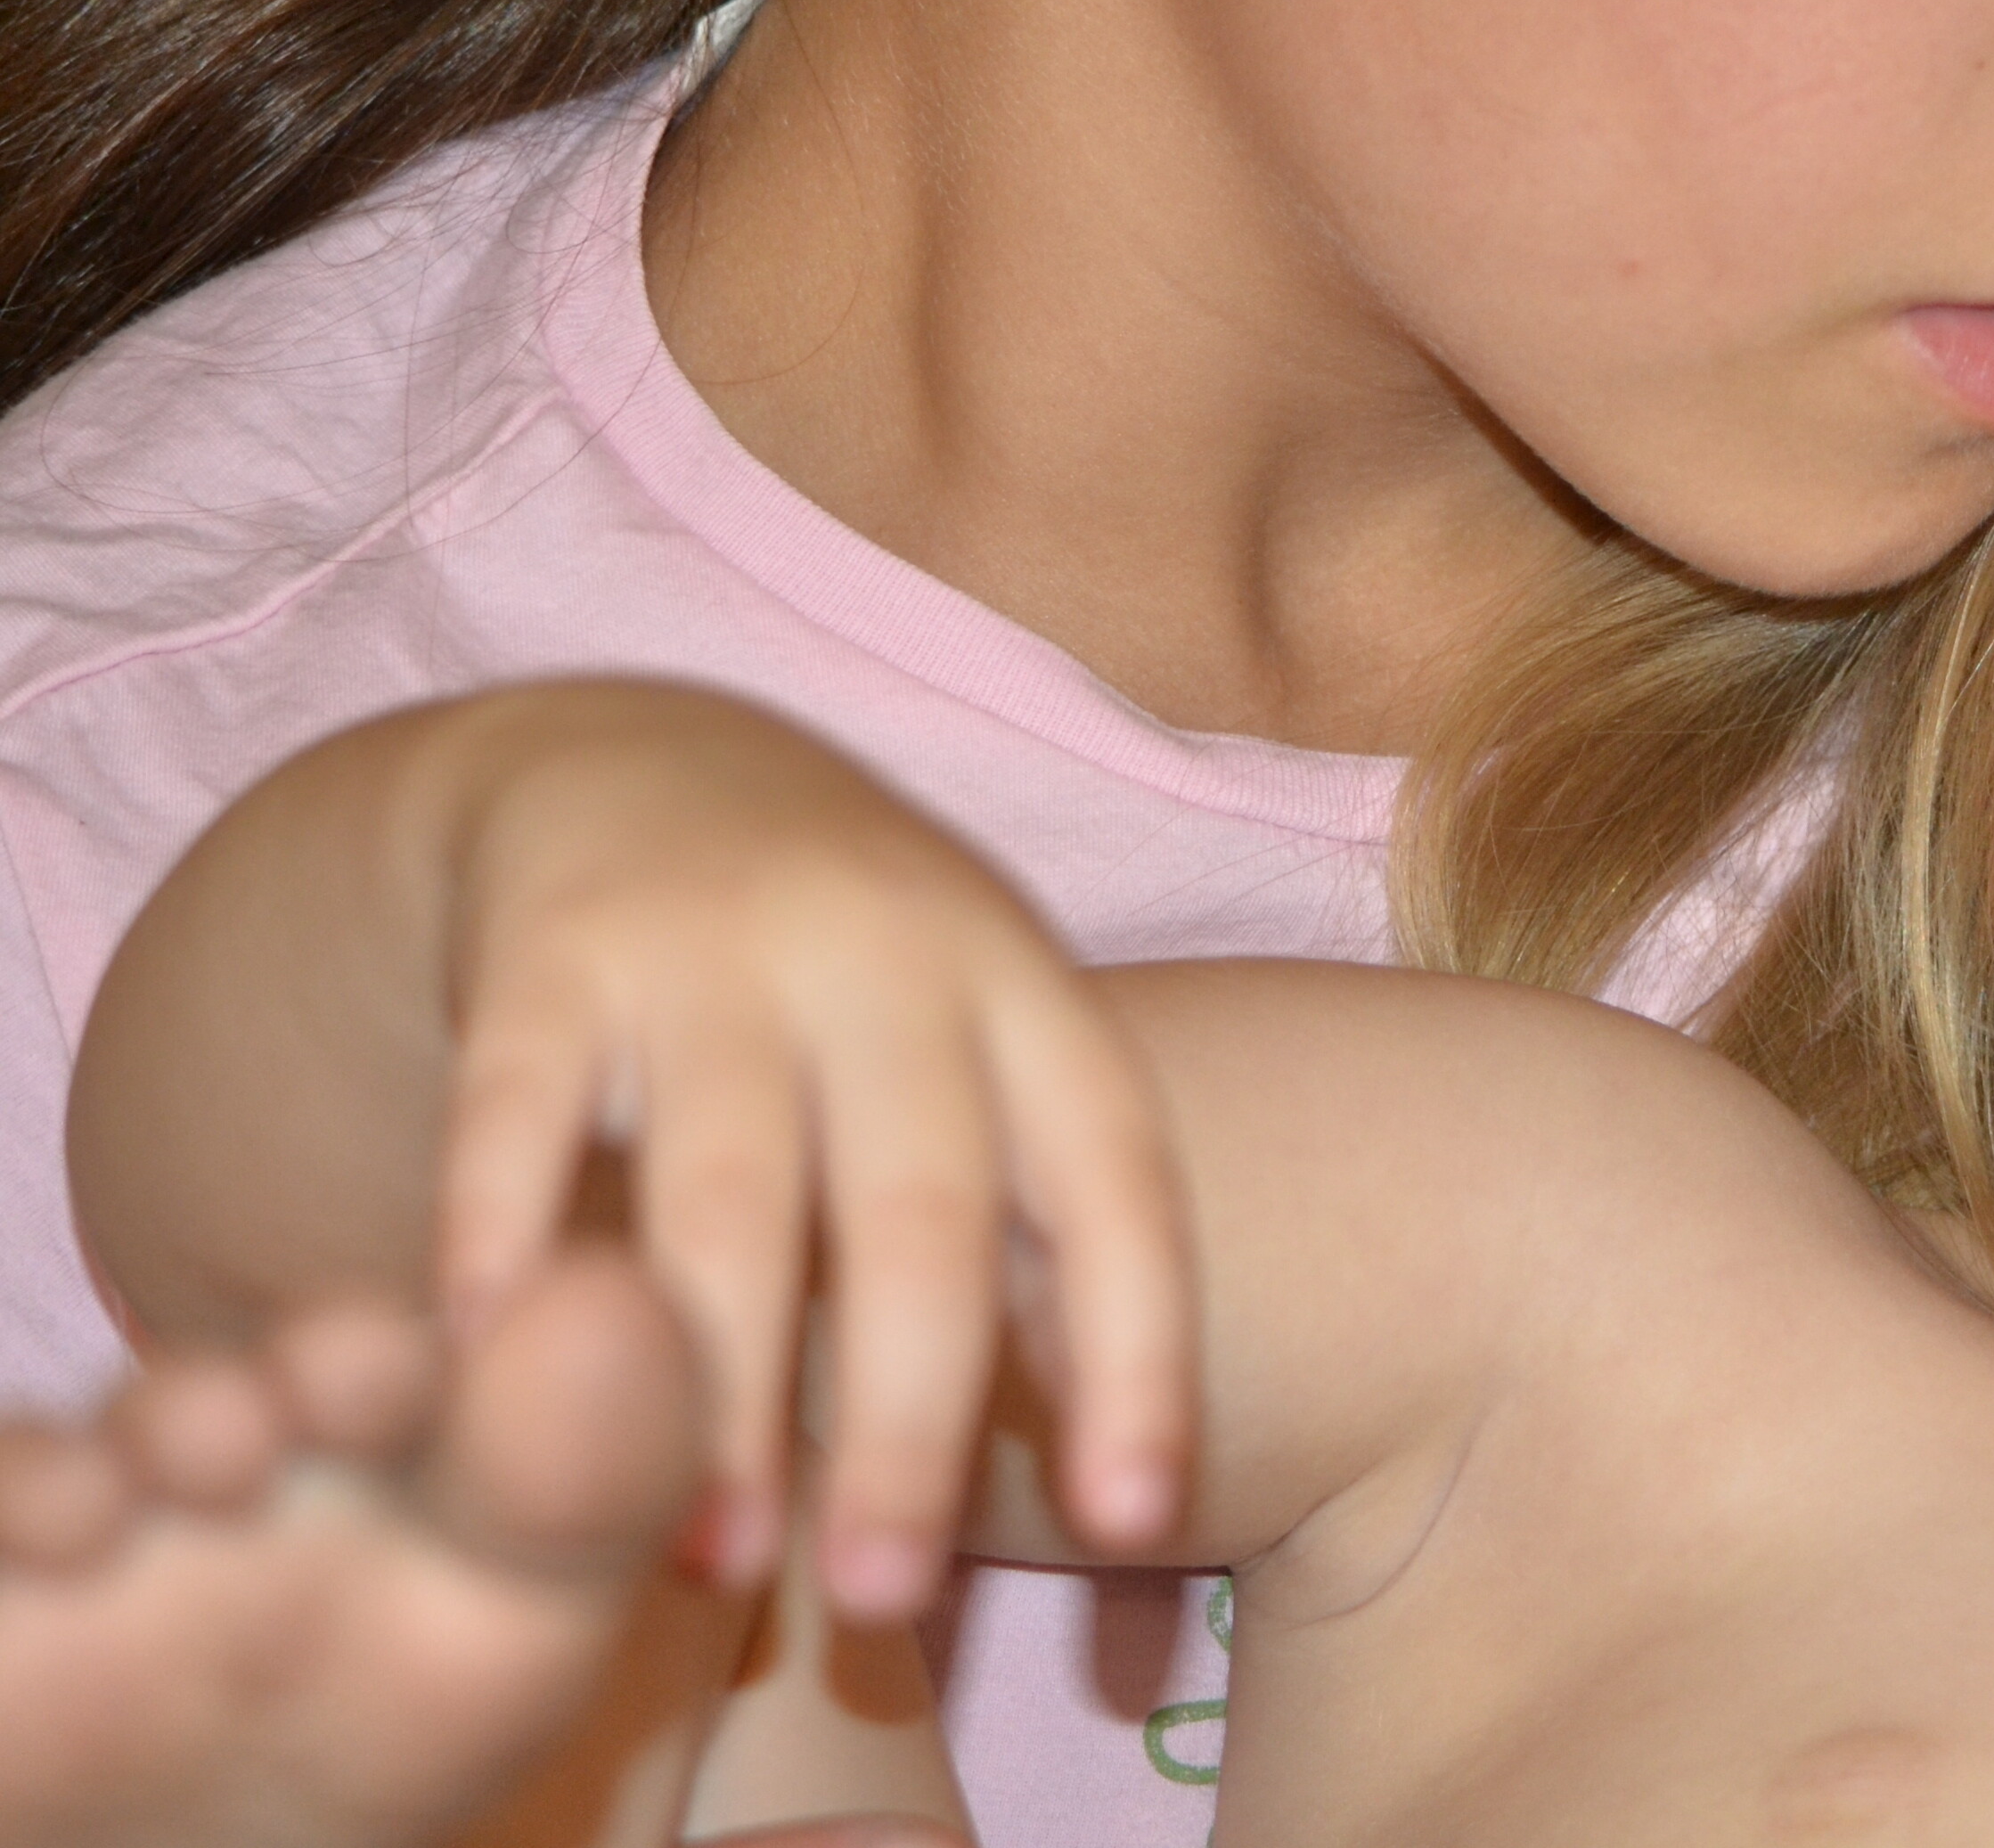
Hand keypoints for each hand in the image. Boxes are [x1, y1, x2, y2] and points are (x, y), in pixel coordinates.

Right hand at [418, 683, 1188, 1616]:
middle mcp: (891, 955)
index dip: (1138, 1349)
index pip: (1115, 1180)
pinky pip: (522, 1110)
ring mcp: (718, 940)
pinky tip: (492, 1376)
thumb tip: (1128, 1492)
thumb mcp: (981, 1049)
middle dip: (907, 1420)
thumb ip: (1034, 1234)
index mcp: (1026, 991)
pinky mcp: (553, 945)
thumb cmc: (857, 982)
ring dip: (719, 1389)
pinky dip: (504, 1243)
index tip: (1138, 1520)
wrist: (641, 760)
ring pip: (729, 1189)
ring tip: (716, 1561)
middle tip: (882, 1596)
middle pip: (921, 1208)